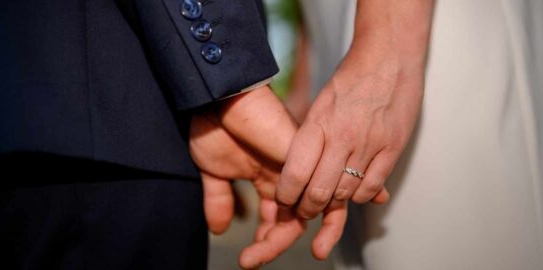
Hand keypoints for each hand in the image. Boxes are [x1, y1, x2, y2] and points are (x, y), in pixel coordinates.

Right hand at [189, 86, 346, 267]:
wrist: (219, 98)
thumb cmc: (214, 128)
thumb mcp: (213, 172)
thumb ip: (219, 201)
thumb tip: (221, 230)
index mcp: (267, 180)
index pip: (274, 218)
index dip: (265, 240)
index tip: (247, 259)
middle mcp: (287, 177)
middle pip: (290, 220)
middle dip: (270, 244)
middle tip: (247, 262)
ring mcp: (297, 168)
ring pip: (304, 212)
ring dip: (284, 236)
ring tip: (260, 252)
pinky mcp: (306, 157)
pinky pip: (325, 190)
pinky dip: (329, 213)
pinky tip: (316, 236)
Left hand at [275, 0, 433, 218]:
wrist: (390, 57)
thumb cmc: (351, 79)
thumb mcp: (319, 103)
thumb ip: (309, 136)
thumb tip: (295, 169)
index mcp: (318, 124)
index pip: (295, 173)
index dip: (287, 195)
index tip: (284, 200)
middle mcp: (342, 137)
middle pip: (319, 191)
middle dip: (306, 208)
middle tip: (303, 211)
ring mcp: (370, 144)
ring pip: (345, 193)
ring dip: (332, 205)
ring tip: (325, 203)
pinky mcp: (393, 148)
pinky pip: (371, 187)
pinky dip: (358, 196)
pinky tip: (352, 191)